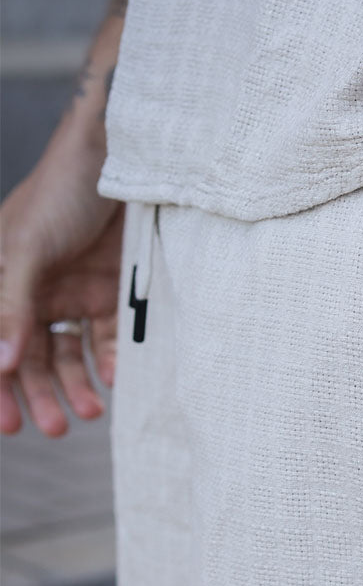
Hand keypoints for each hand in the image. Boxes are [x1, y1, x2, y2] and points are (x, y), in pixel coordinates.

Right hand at [0, 140, 123, 435]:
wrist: (127, 157)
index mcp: (1, 279)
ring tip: (90, 414)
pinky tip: (115, 381)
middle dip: (41, 394)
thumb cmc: (63, 191)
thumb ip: (12, 307)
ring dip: (76, 386)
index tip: (8, 425)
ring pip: (70, 354)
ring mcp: (75, 292)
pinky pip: (110, 338)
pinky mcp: (114, 291)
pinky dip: (112, 362)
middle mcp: (34, 290)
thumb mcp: (29, 249)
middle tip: (58, 429)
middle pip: (32, 357)